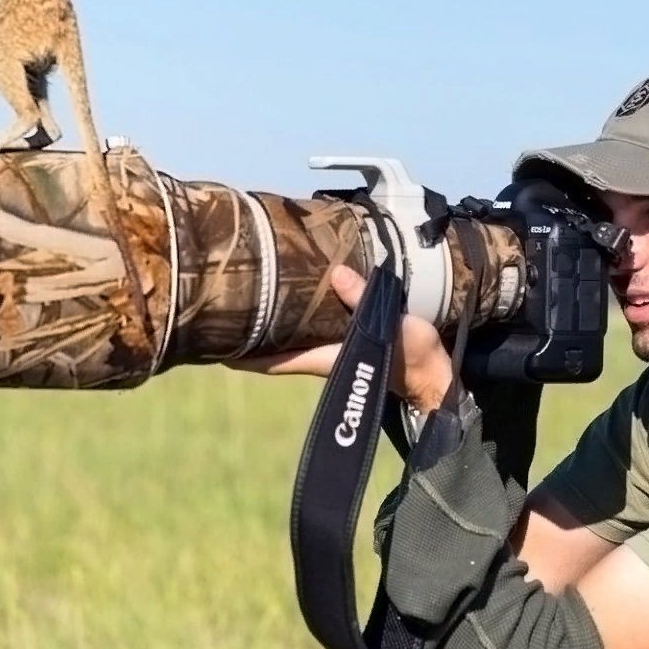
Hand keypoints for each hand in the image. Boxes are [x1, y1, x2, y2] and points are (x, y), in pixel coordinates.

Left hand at [227, 264, 456, 412]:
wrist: (435, 374)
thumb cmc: (414, 356)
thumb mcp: (392, 325)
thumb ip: (364, 301)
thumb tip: (336, 274)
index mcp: (326, 357)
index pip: (274, 360)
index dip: (242, 356)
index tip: (213, 349)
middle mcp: (322, 354)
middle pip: (274, 348)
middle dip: (248, 336)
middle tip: (220, 315)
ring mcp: (333, 348)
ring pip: (290, 337)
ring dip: (270, 324)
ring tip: (246, 302)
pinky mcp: (346, 339)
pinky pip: (310, 328)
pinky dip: (294, 317)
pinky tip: (288, 298)